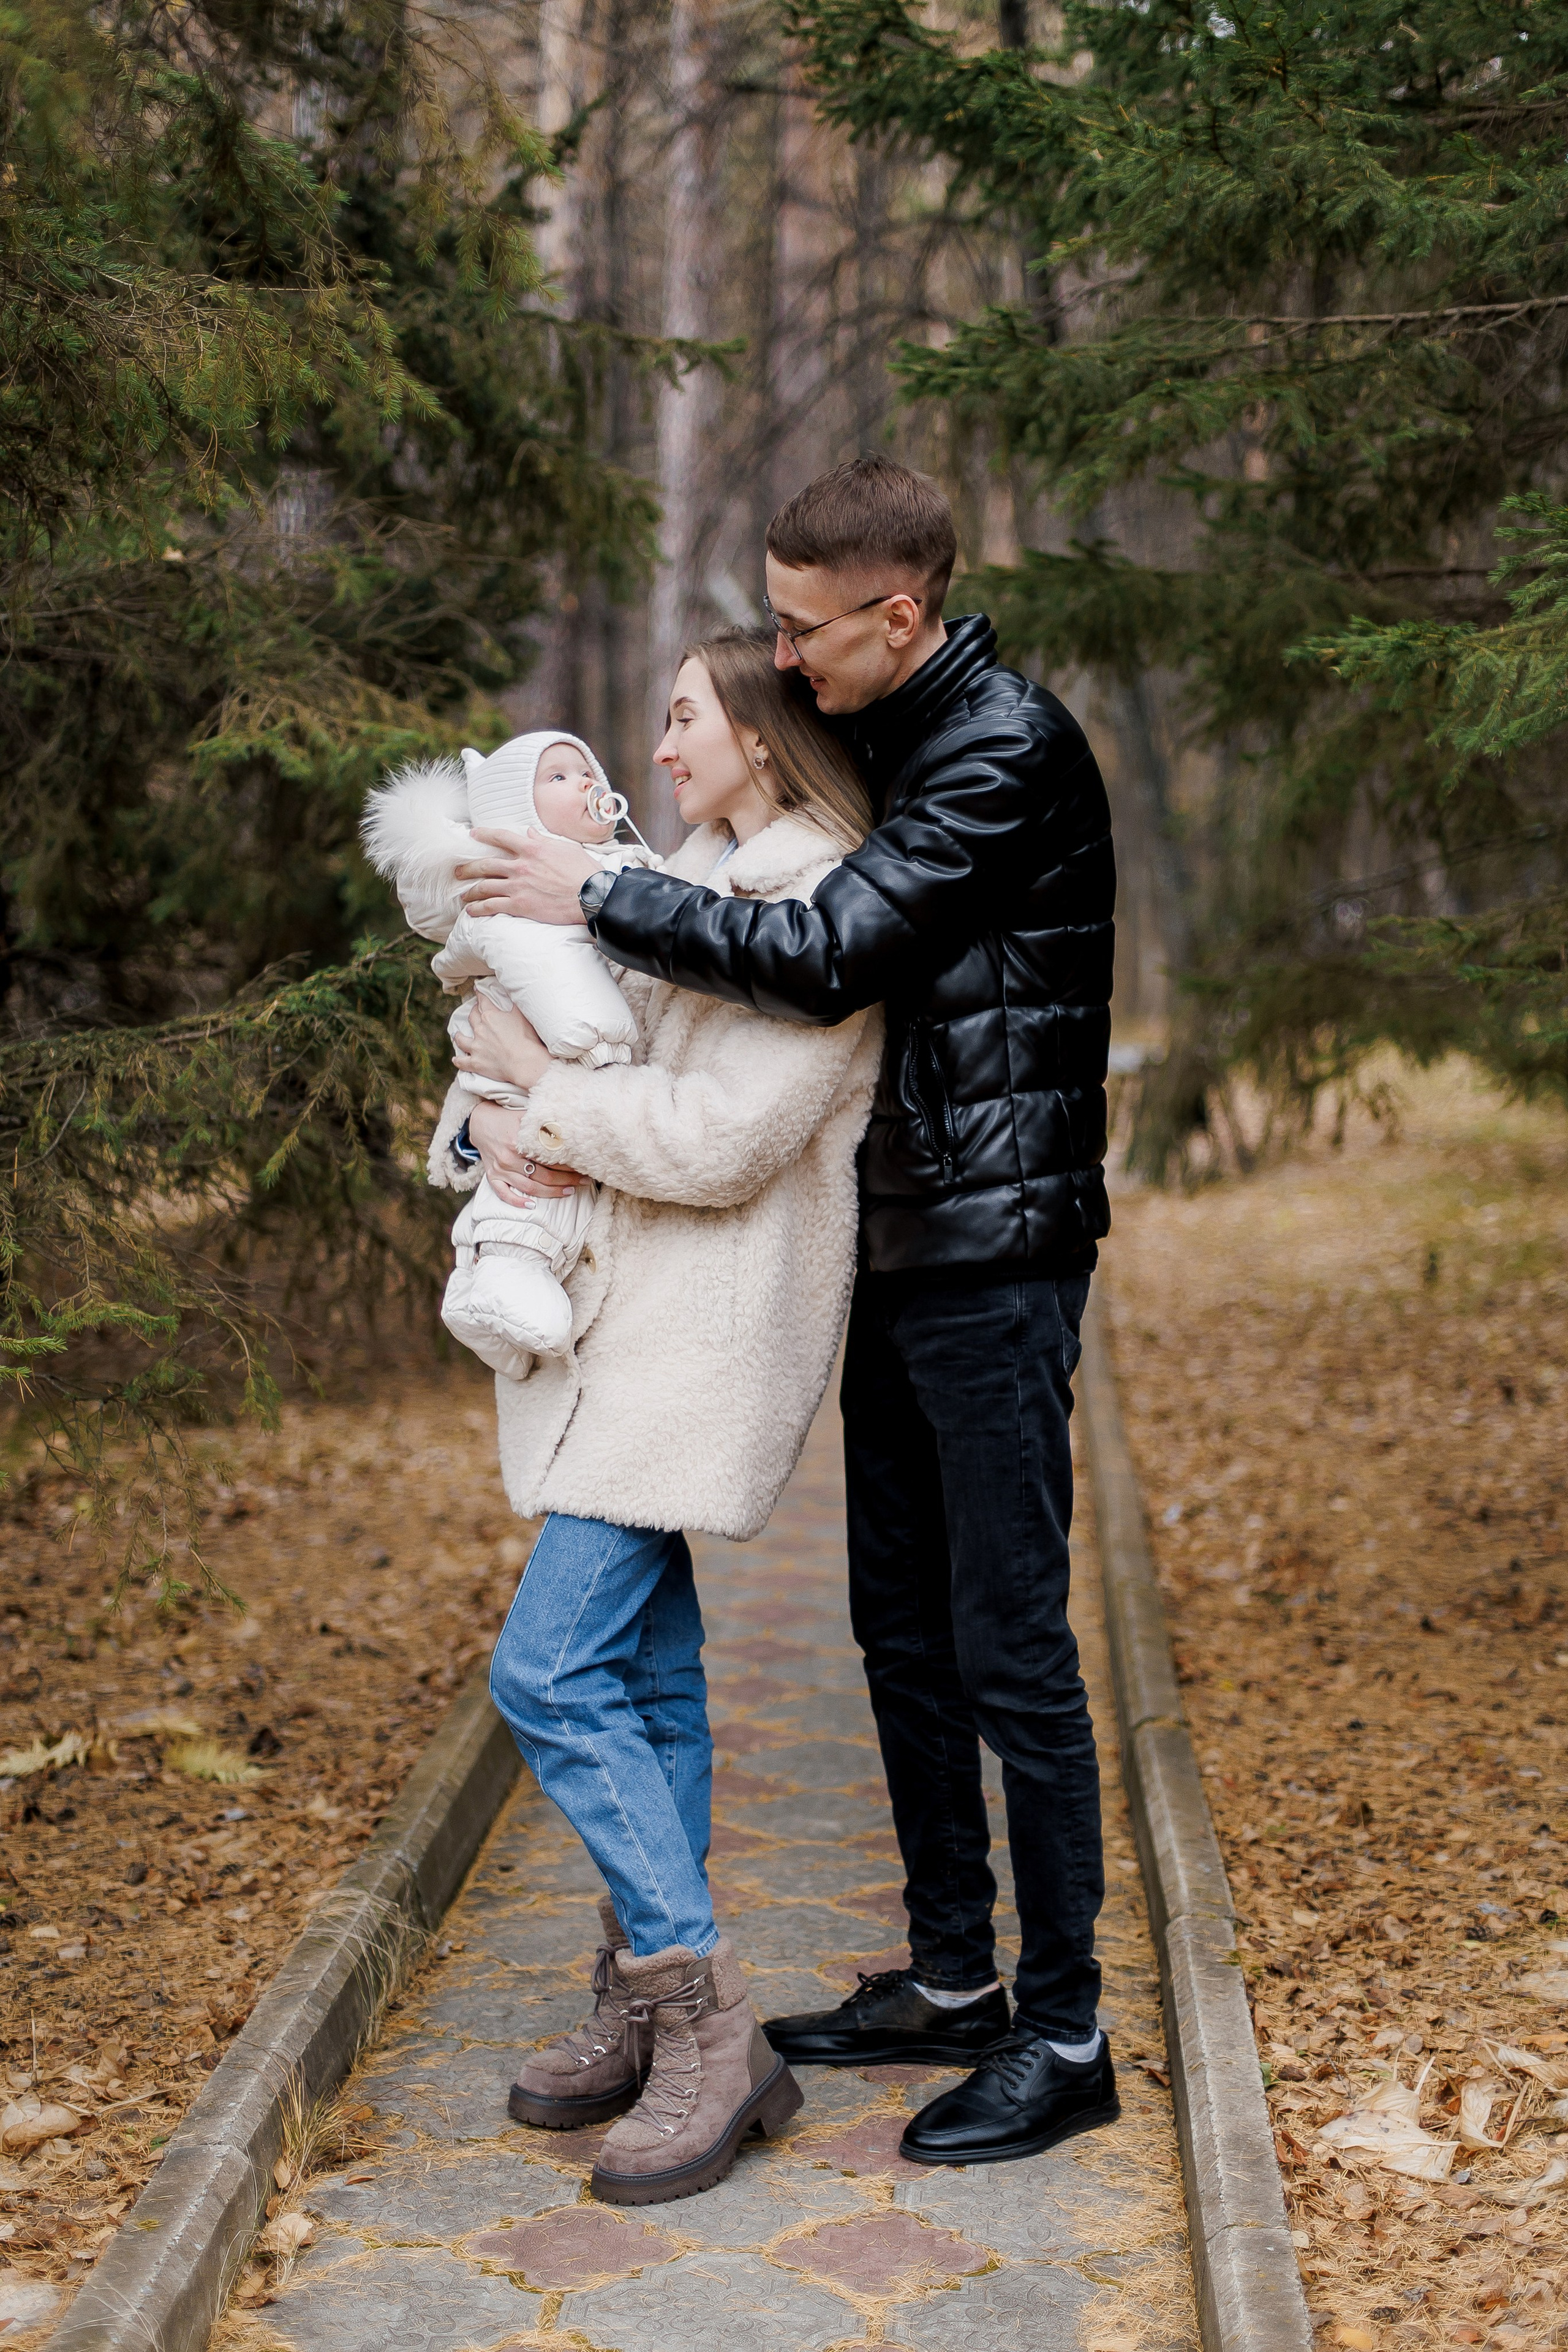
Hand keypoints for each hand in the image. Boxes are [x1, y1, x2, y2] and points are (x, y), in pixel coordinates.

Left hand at [455, 996, 550, 1090]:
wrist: (524, 1062)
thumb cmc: (527, 1039)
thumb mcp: (522, 1016)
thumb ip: (513, 1005)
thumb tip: (511, 994)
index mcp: (490, 1016)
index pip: (483, 1001)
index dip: (480, 994)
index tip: (477, 990)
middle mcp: (480, 1029)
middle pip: (472, 1017)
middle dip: (473, 1012)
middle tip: (475, 1010)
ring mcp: (476, 1047)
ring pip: (461, 1039)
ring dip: (459, 1035)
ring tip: (458, 1034)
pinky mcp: (476, 1062)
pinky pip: (462, 1061)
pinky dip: (458, 1060)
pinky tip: (455, 1059)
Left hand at [456, 827, 598, 924]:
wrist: (592, 896)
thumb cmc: (584, 872)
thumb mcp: (566, 848)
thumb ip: (544, 840)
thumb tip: (530, 832)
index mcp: (532, 848)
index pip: (501, 837)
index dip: (484, 834)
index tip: (473, 834)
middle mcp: (520, 866)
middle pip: (485, 864)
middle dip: (468, 868)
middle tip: (458, 871)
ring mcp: (518, 886)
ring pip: (485, 886)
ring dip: (471, 891)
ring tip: (463, 894)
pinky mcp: (520, 906)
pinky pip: (492, 906)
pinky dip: (479, 909)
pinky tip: (471, 911)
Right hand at [466, 1099, 583, 1205]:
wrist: (480, 1122)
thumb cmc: (508, 1119)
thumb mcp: (526, 1116)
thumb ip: (544, 1124)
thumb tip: (569, 1130)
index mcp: (519, 1142)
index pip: (550, 1158)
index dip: (569, 1165)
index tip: (583, 1167)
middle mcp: (509, 1158)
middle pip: (543, 1175)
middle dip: (566, 1180)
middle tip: (583, 1182)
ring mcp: (500, 1169)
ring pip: (528, 1187)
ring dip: (550, 1192)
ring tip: (569, 1192)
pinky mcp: (492, 1176)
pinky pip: (503, 1193)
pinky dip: (516, 1202)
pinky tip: (531, 1206)